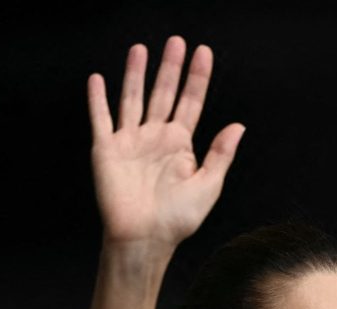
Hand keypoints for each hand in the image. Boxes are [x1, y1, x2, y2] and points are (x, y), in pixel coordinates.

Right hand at [87, 38, 244, 250]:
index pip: (191, 102)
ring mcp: (130, 142)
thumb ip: (221, 154)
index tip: (204, 53)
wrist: (144, 239)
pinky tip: (98, 79)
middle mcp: (155, 138)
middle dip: (170, 68)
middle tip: (176, 41)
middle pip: (163, 93)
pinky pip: (101, 119)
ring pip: (133, 99)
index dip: (198, 78)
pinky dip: (98, 99)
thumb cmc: (177, 219)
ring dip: (136, 74)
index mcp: (180, 145)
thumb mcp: (208, 186)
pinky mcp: (106, 150)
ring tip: (141, 49)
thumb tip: (238, 125)